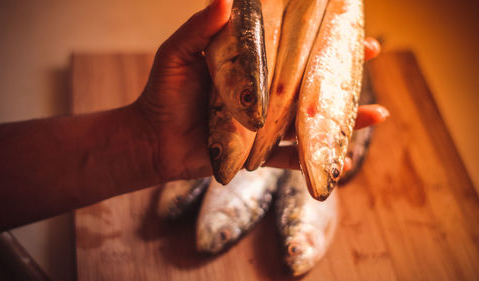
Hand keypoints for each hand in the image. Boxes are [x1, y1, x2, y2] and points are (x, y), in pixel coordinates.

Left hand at [136, 0, 387, 181]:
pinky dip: (315, 161)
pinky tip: (345, 163)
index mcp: (251, 66)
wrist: (151, 139)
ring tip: (378, 114)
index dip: (318, 33)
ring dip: (344, 117)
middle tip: (372, 52)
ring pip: (310, 120)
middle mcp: (263, 94)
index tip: (345, 19)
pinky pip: (291, 159)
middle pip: (310, 79)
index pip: (291, 45)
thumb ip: (199, 30)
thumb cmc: (162, 93)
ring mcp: (264, 125)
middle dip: (343, 66)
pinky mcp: (258, 154)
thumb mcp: (177, 55)